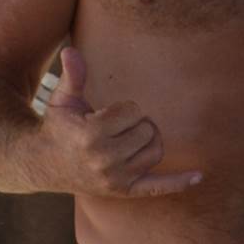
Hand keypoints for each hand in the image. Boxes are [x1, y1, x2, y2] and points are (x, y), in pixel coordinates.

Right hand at [38, 47, 202, 198]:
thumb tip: (71, 51)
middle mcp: (105, 160)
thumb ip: (73, 75)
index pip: (133, 111)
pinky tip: (198, 177)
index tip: (105, 114)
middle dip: (136, 123)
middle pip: (148, 130)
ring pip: (156, 151)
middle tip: (117, 127)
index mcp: (91, 136)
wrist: (44, 164)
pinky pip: (158, 188)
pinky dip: (179, 182)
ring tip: (129, 138)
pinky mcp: (124, 191)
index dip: (123, 108)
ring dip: (148, 140)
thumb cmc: (59, 127)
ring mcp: (116, 179)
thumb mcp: (63, 100)